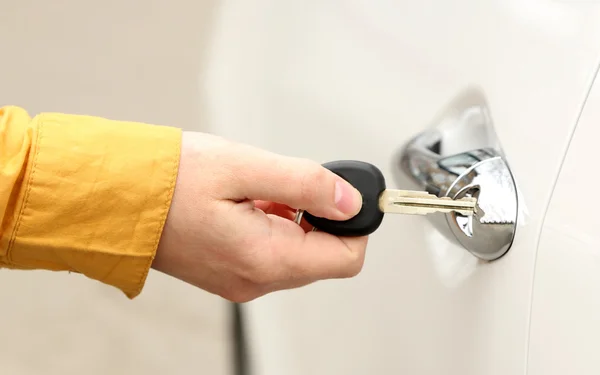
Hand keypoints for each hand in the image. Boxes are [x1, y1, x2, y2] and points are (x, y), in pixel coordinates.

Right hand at [152, 131, 367, 301]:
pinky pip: (271, 254)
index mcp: (265, 258)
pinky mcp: (229, 274)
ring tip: (258, 191)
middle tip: (286, 184)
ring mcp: (241, 281)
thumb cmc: (169, 181)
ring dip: (293, 219)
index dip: (355, 224)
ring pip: (297, 253)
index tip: (343, 193)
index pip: (345, 259)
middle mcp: (255, 280)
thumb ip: (305, 184)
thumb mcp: (244, 167)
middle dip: (318, 216)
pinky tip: (247, 202)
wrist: (116, 199)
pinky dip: (273, 226)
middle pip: (323, 256)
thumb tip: (350, 201)